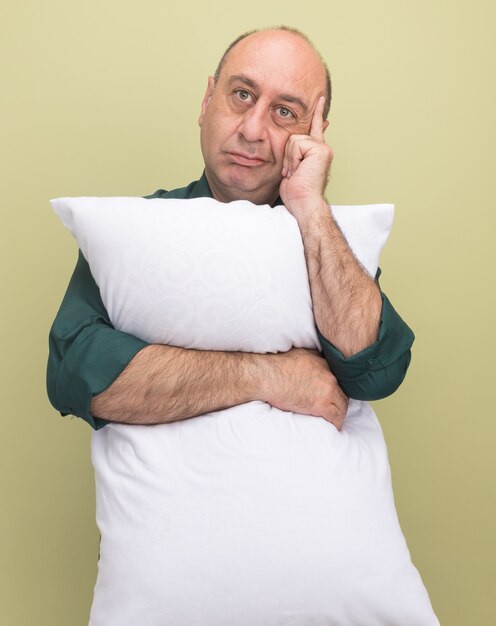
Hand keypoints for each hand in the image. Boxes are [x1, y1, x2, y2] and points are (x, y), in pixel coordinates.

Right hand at [261, 348, 348, 430]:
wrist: (268, 377)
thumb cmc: (277, 366)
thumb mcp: (299, 353)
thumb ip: (313, 356)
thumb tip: (316, 357)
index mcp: (324, 363)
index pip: (339, 378)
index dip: (336, 387)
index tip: (332, 394)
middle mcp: (330, 376)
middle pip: (343, 391)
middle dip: (339, 400)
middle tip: (333, 407)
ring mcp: (327, 390)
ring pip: (342, 405)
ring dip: (339, 412)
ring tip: (333, 418)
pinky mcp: (321, 405)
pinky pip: (336, 417)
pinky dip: (336, 423)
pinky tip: (333, 426)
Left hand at [279, 96, 332, 224]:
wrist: (303, 204)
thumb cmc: (296, 193)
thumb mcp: (291, 169)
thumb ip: (293, 154)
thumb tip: (291, 142)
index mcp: (316, 152)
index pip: (315, 128)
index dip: (317, 113)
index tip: (319, 98)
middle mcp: (322, 147)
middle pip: (294, 137)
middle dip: (287, 156)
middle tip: (292, 173)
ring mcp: (322, 148)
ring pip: (294, 140)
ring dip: (289, 159)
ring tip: (295, 173)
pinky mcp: (320, 149)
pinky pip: (297, 144)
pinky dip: (293, 159)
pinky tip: (298, 170)